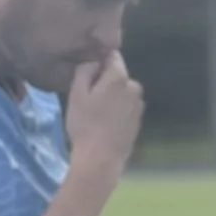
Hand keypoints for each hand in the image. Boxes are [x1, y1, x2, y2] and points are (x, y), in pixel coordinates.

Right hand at [64, 47, 145, 180]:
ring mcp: (139, 105)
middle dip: (105, 81)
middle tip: (88, 99)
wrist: (101, 159)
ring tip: (96, 114)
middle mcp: (134, 87)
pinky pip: (126, 106)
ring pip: (123, 91)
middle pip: (118, 75)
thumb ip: (85, 70)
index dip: (98, 61)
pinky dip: (118, 110)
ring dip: (112, 96)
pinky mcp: (139, 120)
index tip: (87, 75)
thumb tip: (94, 61)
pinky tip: (106, 124)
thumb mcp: (76, 94)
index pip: (112, 55)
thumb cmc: (85, 125)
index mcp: (119, 77)